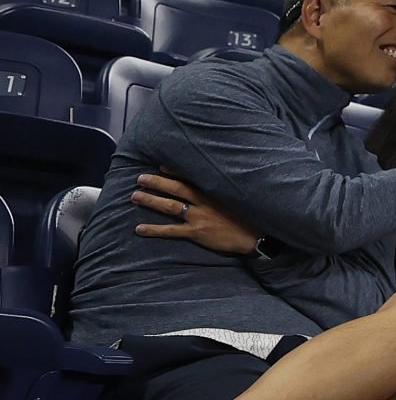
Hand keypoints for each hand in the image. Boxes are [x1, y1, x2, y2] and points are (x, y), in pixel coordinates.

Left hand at [131, 173, 259, 254]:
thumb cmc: (249, 215)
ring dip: (151, 200)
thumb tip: (213, 181)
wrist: (256, 235)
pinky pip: (171, 230)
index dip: (175, 171)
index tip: (161, 164)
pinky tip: (139, 229)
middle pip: (176, 189)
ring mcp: (199, 217)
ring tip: (134, 196)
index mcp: (214, 191)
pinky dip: (154, 229)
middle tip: (140, 178)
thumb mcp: (238, 196)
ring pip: (170, 206)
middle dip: (157, 182)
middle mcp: (204, 201)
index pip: (191, 177)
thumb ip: (223, 190)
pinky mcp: (196, 232)